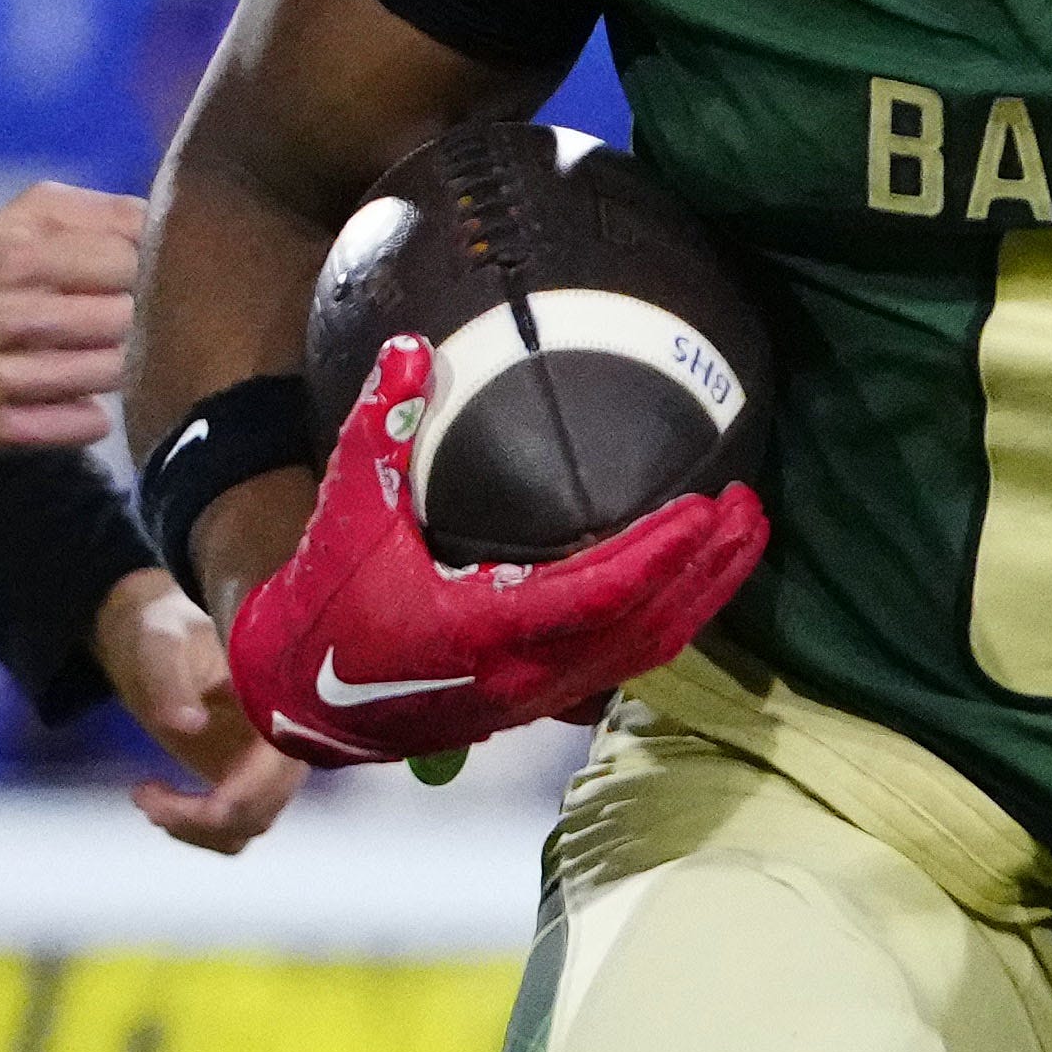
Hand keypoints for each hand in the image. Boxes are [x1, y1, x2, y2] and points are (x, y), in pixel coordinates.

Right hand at [0, 180, 143, 450]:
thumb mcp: (22, 216)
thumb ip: (96, 211)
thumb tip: (163, 222)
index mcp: (15, 255)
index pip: (124, 262)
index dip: (143, 267)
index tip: (133, 276)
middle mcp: (5, 316)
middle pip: (121, 319)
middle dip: (134, 316)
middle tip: (118, 317)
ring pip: (108, 373)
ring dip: (116, 363)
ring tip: (96, 352)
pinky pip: (80, 426)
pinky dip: (91, 412)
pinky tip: (78, 395)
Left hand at [101, 569, 292, 849]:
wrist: (158, 631)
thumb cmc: (163, 629)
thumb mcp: (159, 645)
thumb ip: (171, 681)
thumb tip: (191, 726)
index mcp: (279, 707)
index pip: (270, 780)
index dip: (224, 804)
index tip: (158, 791)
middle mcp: (284, 741)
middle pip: (259, 813)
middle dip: (200, 820)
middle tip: (144, 796)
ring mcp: (267, 764)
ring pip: (248, 826)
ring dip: (196, 829)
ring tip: (147, 798)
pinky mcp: (246, 776)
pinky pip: (234, 822)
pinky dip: (197, 826)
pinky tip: (159, 799)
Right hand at [230, 331, 765, 774]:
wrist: (299, 700)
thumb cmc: (323, 606)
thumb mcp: (344, 515)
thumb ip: (378, 431)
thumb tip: (411, 348)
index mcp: (483, 631)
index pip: (600, 594)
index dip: (662, 554)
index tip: (709, 507)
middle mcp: (523, 675)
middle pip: (645, 626)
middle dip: (706, 569)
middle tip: (751, 508)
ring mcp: (535, 698)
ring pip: (644, 651)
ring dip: (701, 597)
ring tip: (744, 538)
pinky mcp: (536, 704)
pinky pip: (623, 664)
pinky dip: (670, 624)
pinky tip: (697, 587)